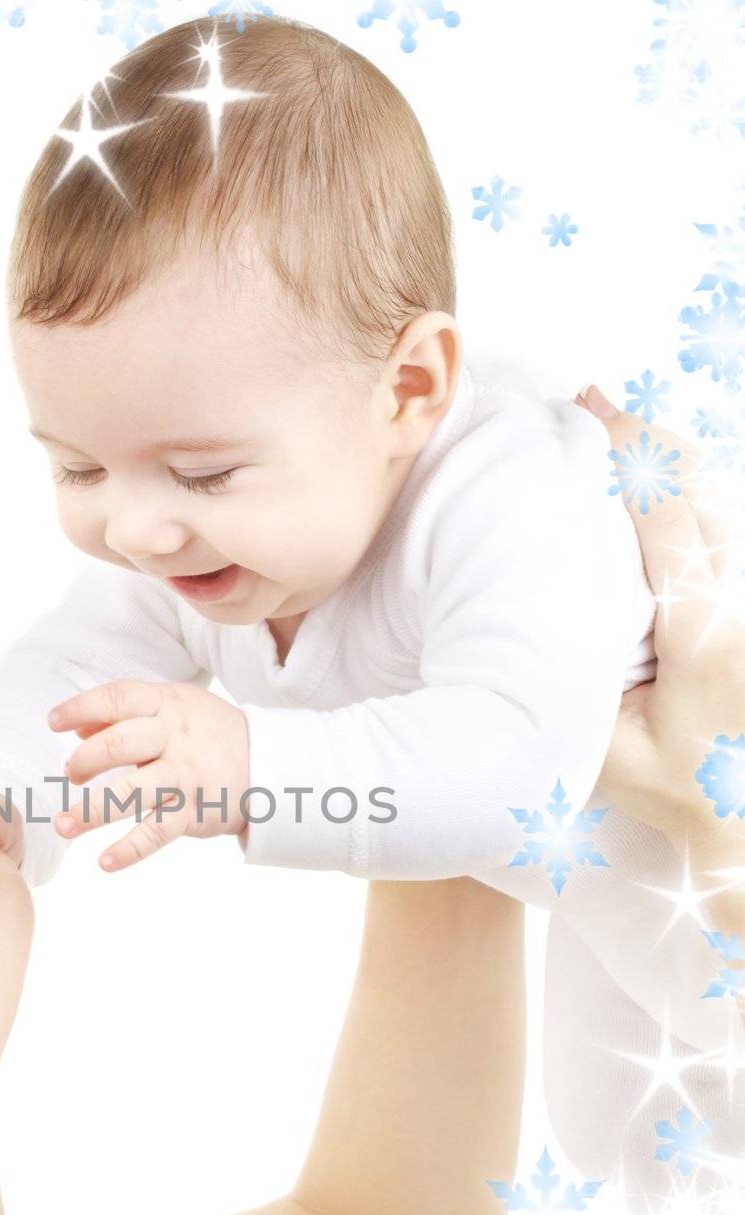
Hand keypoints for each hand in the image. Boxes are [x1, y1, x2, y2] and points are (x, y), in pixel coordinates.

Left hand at [46, 679, 250, 870]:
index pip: (117, 698)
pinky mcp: (193, 812)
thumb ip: (126, 714)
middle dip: (84, 761)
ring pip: (130, 794)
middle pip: (118, 744)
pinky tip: (104, 862)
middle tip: (71, 775)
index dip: (80, 707)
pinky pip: (155, 833)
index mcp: (166, 704)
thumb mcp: (174, 708)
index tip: (52, 723)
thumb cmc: (207, 733)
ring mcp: (184, 776)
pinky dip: (129, 850)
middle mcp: (174, 737)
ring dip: (90, 812)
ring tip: (63, 826)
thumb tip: (76, 729)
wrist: (268, 762)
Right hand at [575, 386, 742, 853]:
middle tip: (592, 403)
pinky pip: (733, 534)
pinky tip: (659, 474)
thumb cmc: (676, 794)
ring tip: (618, 426)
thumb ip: (567, 703)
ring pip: (729, 507)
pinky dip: (697, 496)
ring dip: (675, 462)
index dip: (632, 466)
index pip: (672, 530)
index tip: (592, 420)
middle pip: (709, 496)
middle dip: (649, 444)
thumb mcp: (609, 761)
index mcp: (705, 643)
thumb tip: (510, 643)